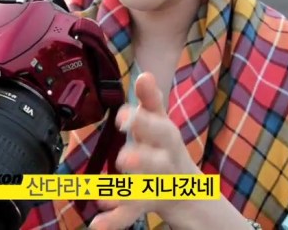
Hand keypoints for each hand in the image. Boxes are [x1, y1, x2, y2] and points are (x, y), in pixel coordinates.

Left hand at [88, 73, 199, 229]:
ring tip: (102, 195)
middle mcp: (166, 161)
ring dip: (125, 192)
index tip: (122, 117)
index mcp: (166, 137)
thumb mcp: (161, 122)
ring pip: (144, 190)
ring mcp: (159, 185)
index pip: (157, 125)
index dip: (142, 121)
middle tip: (123, 160)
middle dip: (141, 159)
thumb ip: (150, 100)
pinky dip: (114, 220)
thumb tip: (144, 73)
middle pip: (157, 160)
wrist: (192, 193)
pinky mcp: (148, 204)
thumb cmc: (166, 150)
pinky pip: (131, 214)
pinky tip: (95, 225)